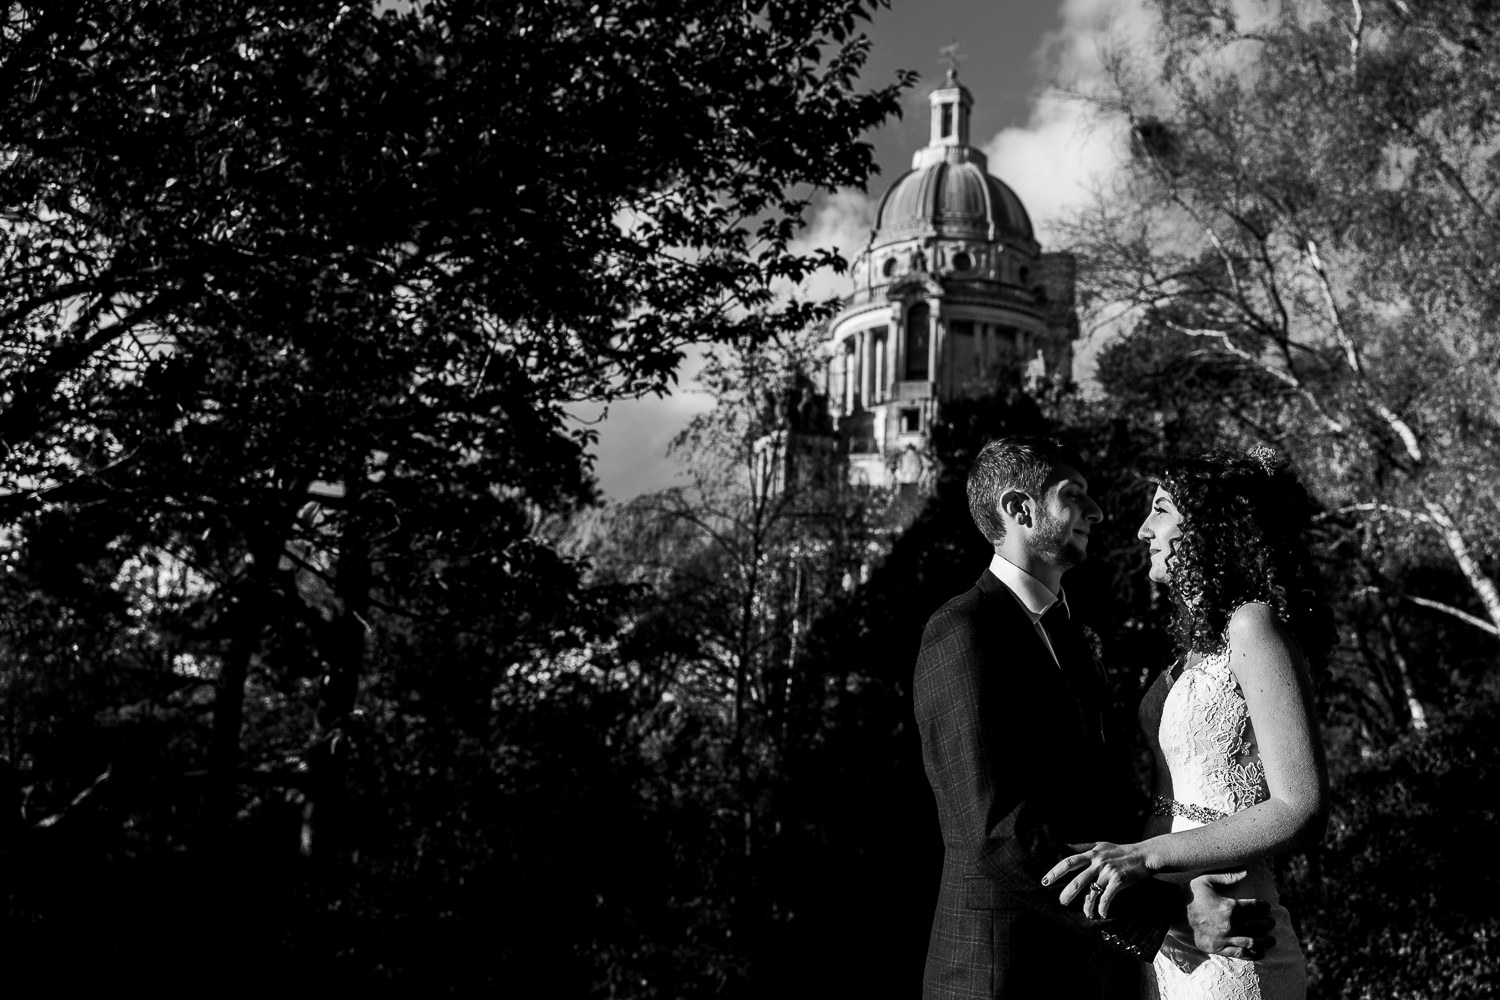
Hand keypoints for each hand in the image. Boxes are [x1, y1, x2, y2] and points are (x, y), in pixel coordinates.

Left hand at [1040, 841, 1154, 918]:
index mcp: (1091, 853)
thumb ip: (1083, 847)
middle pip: (1077, 880)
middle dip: (1067, 893)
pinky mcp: (1119, 880)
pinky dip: (1103, 907)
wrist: (1145, 855)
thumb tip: (1065, 846)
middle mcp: (1098, 862)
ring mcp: (1108, 871)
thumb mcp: (1100, 844)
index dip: (1055, 871)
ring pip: (1092, 892)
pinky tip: (1102, 914)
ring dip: (1086, 905)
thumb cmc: (1121, 850)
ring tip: (1086, 914)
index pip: (1068, 862)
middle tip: (1061, 902)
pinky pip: (1107, 897)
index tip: (1045, 880)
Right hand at [1185, 871, 1275, 959]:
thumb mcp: (1205, 880)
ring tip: (1272, 940)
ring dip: (1265, 941)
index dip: (1263, 906)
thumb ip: (1227, 876)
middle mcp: (1229, 924)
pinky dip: (1252, 954)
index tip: (1267, 907)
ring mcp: (1223, 938)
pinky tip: (1260, 952)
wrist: (1170, 913)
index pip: (1254, 907)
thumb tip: (1246, 872)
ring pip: (1251, 942)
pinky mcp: (1217, 948)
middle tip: (1272, 923)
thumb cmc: (1188, 894)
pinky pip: (1239, 953)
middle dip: (1267, 924)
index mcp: (1229, 906)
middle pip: (1256, 925)